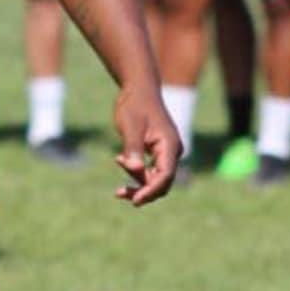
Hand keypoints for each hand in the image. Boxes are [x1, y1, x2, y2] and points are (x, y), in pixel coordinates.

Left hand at [113, 84, 180, 205]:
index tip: (135, 200)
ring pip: (155, 178)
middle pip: (162, 182)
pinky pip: (150, 169)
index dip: (150, 190)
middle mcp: (172, 151)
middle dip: (143, 190)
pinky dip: (136, 170)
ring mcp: (166, 152)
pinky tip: (119, 160)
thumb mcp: (130, 125)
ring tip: (118, 164)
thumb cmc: (134, 105)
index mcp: (169, 145)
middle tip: (119, 193)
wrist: (139, 89)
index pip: (165, 176)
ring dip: (137, 180)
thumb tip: (134, 170)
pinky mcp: (158, 151)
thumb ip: (133, 147)